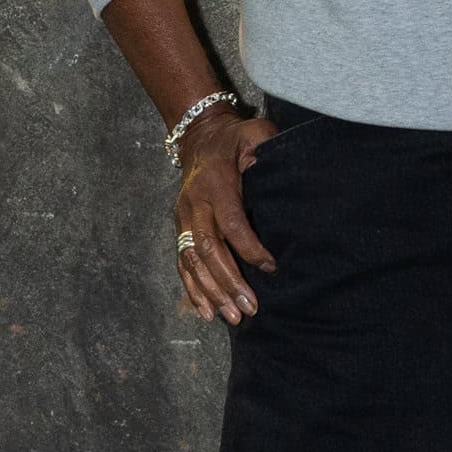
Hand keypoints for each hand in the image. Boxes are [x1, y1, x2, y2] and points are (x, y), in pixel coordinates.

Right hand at [174, 107, 279, 324]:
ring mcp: (183, 218)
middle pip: (207, 249)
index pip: (231, 223)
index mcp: (215, 185)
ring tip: (232, 317)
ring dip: (211, 292)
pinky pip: (182, 263)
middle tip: (250, 308)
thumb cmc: (234, 139)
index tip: (271, 267)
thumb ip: (263, 148)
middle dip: (228, 282)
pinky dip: (192, 290)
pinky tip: (206, 312)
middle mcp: (194, 205)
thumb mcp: (253, 134)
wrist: (198, 137)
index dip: (250, 248)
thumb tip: (269, 168)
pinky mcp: (179, 229)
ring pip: (192, 262)